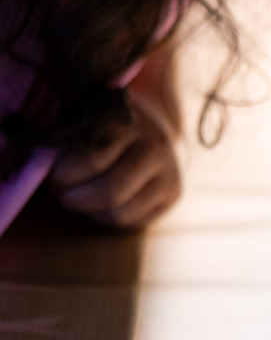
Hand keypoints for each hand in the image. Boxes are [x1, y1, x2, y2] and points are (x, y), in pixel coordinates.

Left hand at [46, 86, 181, 228]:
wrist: (150, 129)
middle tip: (60, 193)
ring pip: (121, 213)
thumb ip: (59, 135)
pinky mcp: (173, 195)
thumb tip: (29, 159)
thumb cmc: (102, 126)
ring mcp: (169, 173)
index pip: (93, 160)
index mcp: (129, 122)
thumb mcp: (81, 117)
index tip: (52, 175)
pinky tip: (101, 203)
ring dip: (90, 211)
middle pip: (110, 191)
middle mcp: (156, 147)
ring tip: (79, 197)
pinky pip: (133, 222)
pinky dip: (109, 217)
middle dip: (76, 198)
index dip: (64, 174)